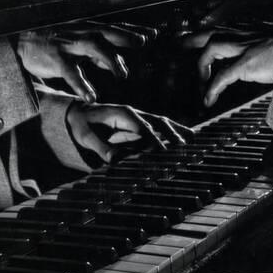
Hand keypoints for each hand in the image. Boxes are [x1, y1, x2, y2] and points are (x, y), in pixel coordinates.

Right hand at [17, 22, 153, 102]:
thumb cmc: (54, 45)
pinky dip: (82, 84)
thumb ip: (98, 54)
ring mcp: (68, 44)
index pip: (114, 28)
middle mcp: (80, 33)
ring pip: (93, 46)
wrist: (21, 43)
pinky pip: (70, 71)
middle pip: (107, 32)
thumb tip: (117, 63)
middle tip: (143, 42)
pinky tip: (92, 96)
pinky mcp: (55, 58)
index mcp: (87, 30)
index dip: (133, 30)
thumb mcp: (78, 47)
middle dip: (126, 36)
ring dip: (110, 59)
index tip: (153, 34)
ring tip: (123, 75)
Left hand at [67, 102, 193, 163]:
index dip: (152, 140)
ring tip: (192, 141)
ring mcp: (139, 117)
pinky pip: (161, 126)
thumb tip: (114, 159)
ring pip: (163, 123)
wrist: (79, 112)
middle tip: (182, 148)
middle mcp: (134, 113)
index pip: (141, 128)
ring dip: (177, 132)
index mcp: (122, 113)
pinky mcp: (141, 123)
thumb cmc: (82, 124)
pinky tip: (189, 136)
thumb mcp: (86, 136)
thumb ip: (100, 147)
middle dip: (170, 135)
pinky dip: (175, 130)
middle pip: (157, 123)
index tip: (162, 152)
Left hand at [181, 22, 272, 106]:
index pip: (221, 28)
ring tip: (201, 84)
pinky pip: (221, 77)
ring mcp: (243, 47)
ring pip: (210, 50)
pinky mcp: (246, 63)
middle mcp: (243, 34)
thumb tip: (260, 55)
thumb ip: (262, 45)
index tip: (198, 41)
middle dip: (191, 41)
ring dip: (202, 67)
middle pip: (208, 32)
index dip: (207, 35)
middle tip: (179, 50)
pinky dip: (212, 89)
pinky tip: (208, 100)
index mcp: (250, 29)